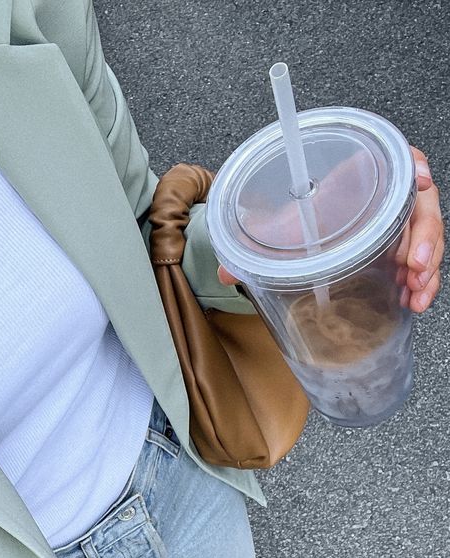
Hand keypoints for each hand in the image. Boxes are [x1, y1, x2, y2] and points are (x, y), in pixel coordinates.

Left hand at [217, 145, 443, 313]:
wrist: (297, 239)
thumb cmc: (296, 222)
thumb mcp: (276, 230)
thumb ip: (253, 246)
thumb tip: (225, 272)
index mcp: (358, 179)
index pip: (399, 162)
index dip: (415, 170)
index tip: (421, 182)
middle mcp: (383, 200)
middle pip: (421, 207)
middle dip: (425, 238)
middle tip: (413, 266)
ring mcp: (394, 226)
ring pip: (425, 239)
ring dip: (426, 268)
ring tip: (415, 293)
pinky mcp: (397, 250)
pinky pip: (419, 263)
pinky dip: (420, 283)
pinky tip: (414, 302)